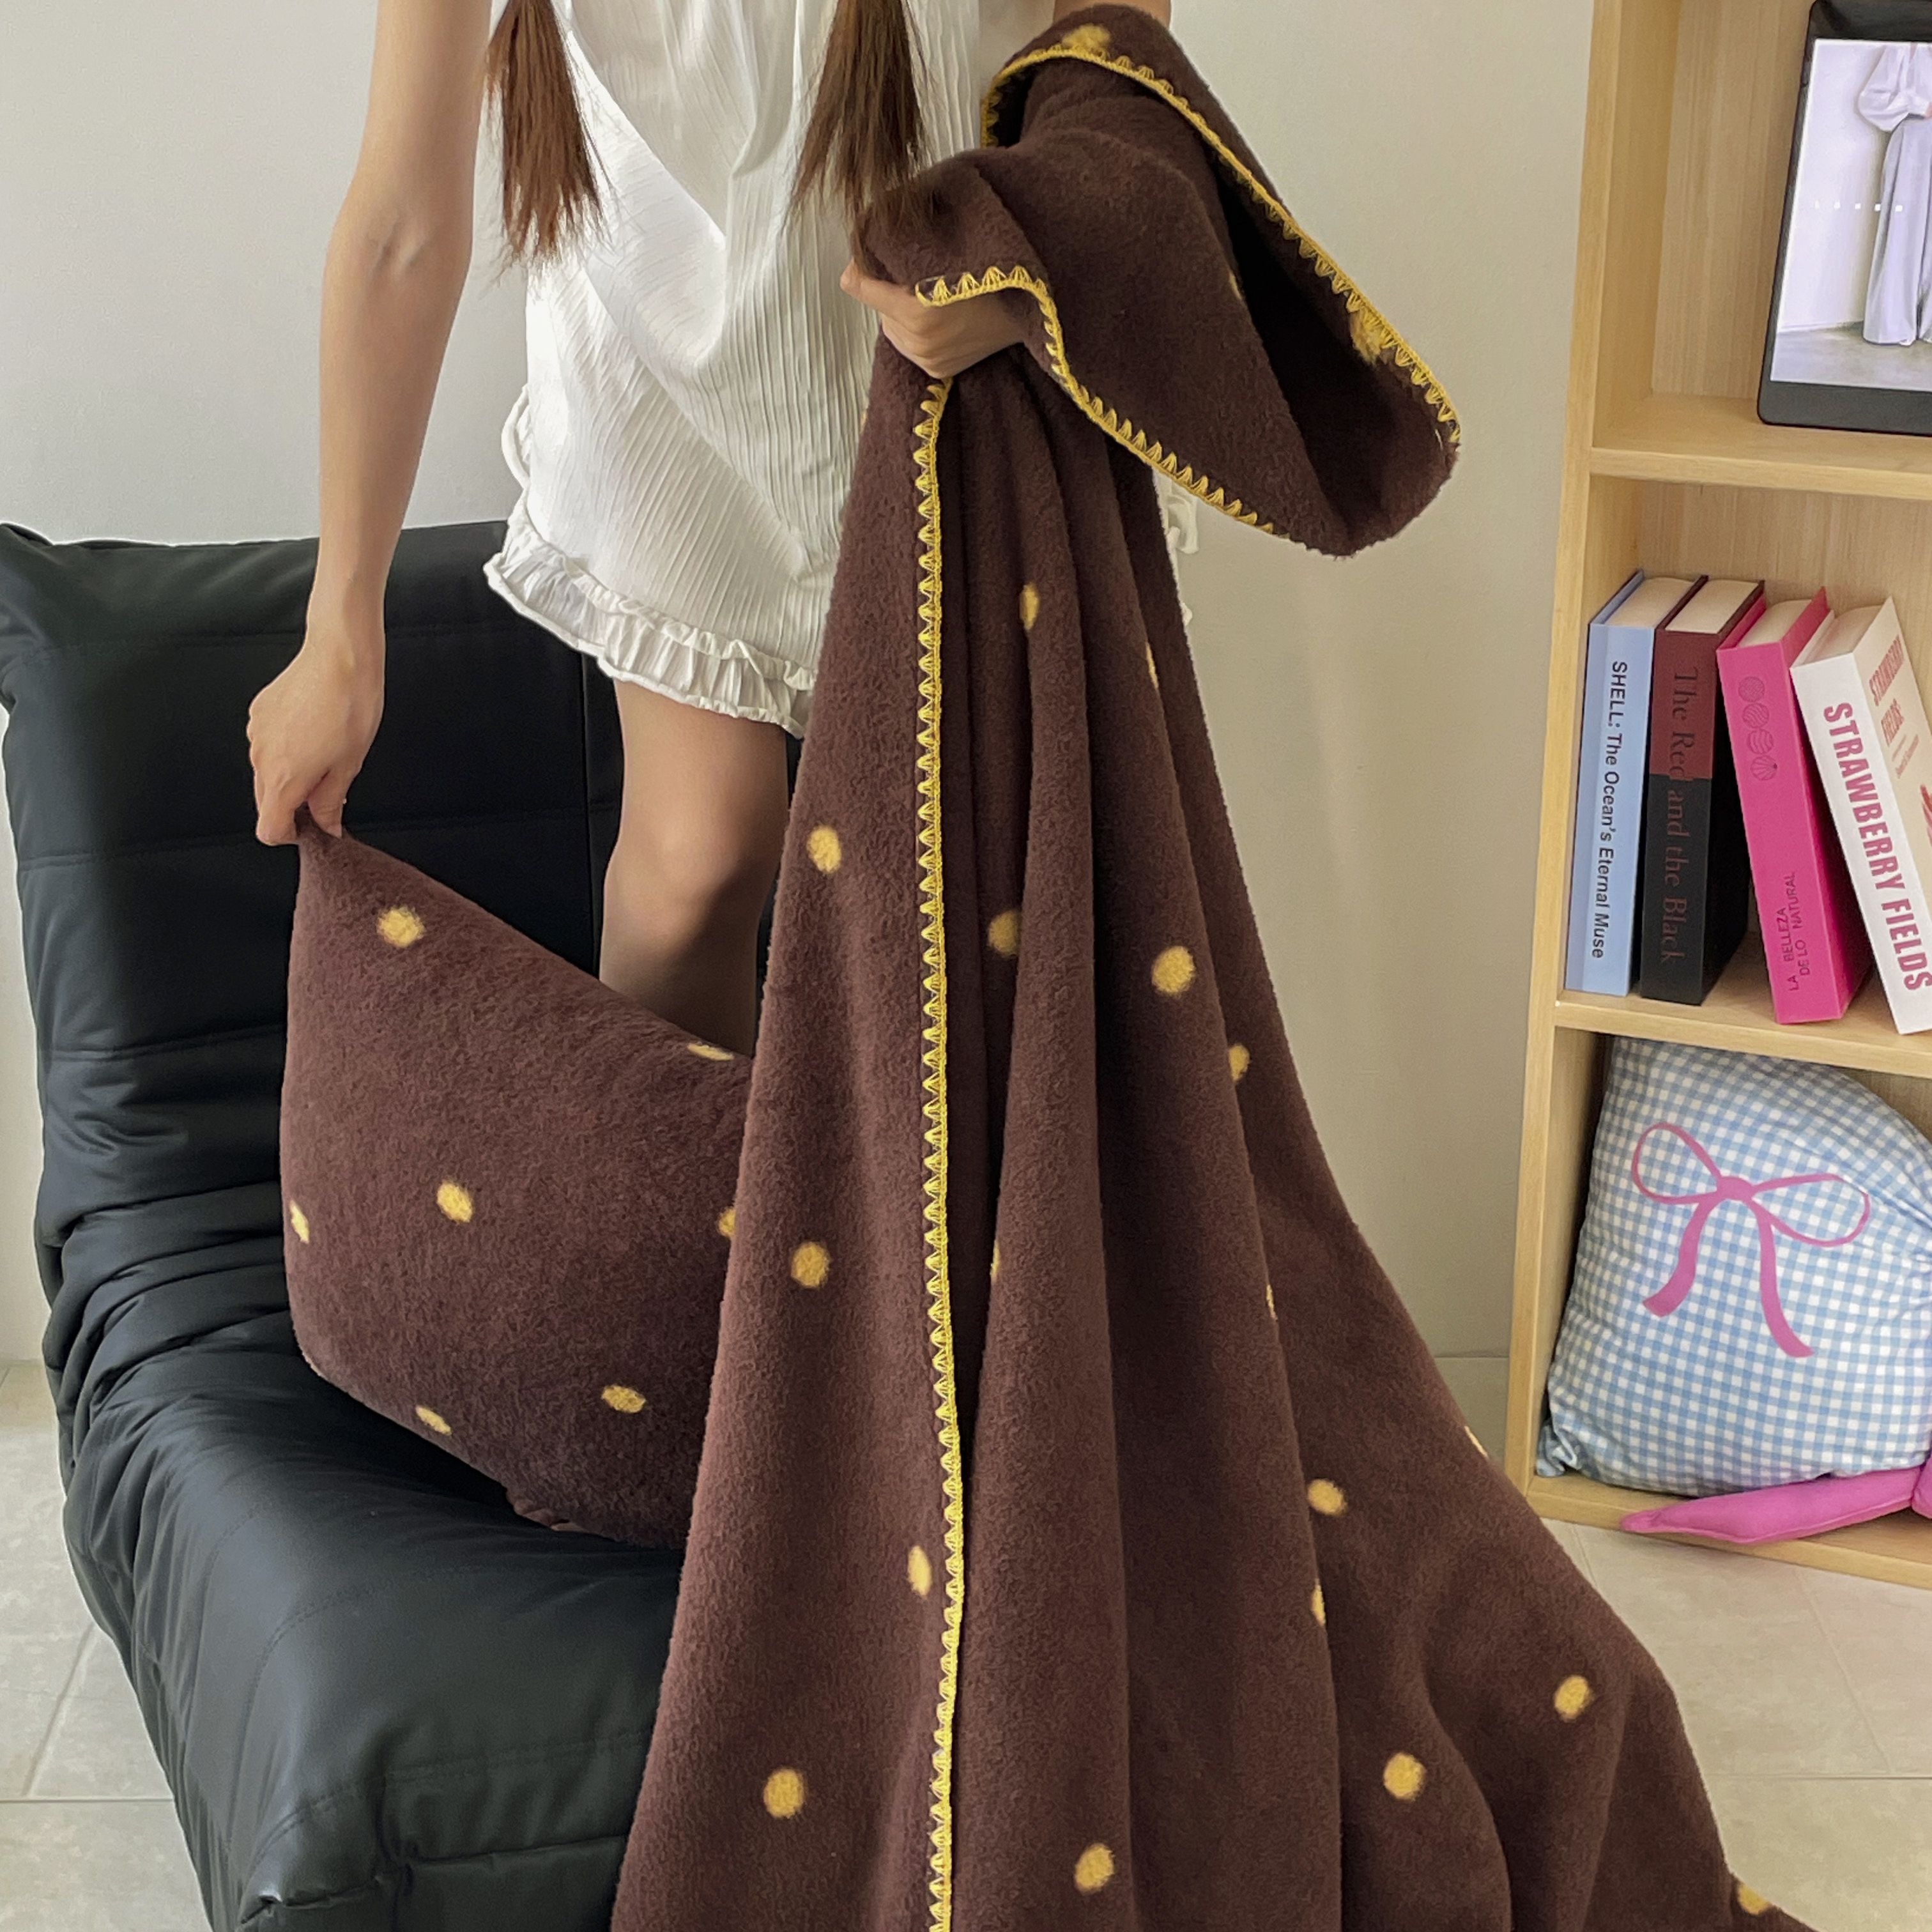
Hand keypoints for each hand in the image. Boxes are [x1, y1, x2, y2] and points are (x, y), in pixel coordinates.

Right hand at [247, 610, 384, 843]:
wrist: (340, 657)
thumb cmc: (350, 707)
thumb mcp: (349, 765)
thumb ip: (331, 801)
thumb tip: (327, 824)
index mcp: (283, 778)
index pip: (268, 829)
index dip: (291, 835)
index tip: (311, 827)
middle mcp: (260, 758)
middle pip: (265, 802)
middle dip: (291, 806)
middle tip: (324, 792)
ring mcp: (256, 734)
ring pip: (264, 773)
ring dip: (288, 776)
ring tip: (323, 757)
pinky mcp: (257, 713)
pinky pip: (265, 744)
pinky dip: (283, 750)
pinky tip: (310, 734)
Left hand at [840, 261, 1027, 377]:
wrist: (1027, 304)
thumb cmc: (986, 271)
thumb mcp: (940, 252)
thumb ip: (895, 255)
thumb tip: (849, 271)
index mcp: (917, 309)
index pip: (861, 287)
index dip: (860, 268)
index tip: (862, 259)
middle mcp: (920, 340)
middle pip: (878, 309)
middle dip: (890, 293)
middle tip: (920, 279)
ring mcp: (929, 358)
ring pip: (892, 330)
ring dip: (901, 316)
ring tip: (932, 302)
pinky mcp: (937, 370)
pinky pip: (908, 347)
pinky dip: (914, 334)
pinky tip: (937, 321)